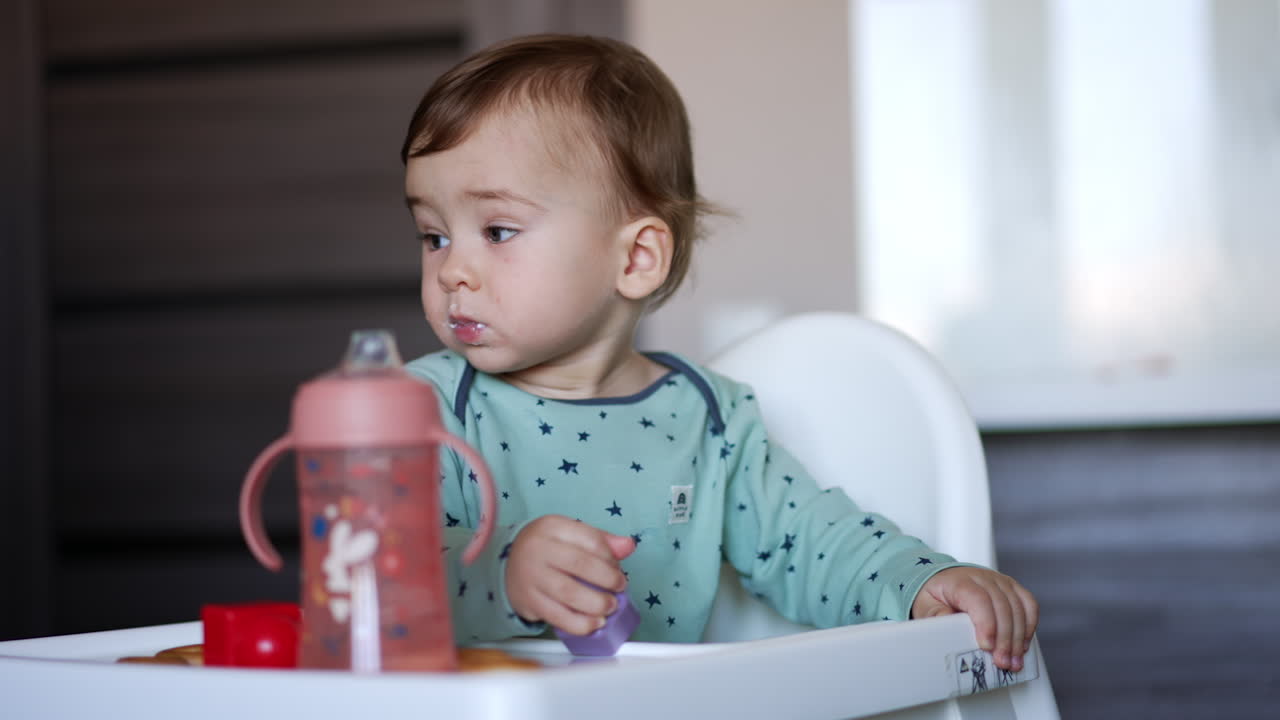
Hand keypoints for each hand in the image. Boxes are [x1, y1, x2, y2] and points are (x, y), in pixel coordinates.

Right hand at [505, 514, 635, 635]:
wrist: (508, 565)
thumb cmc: (548, 549)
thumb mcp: (570, 535)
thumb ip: (600, 539)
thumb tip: (628, 546)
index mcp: (552, 527)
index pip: (590, 539)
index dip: (610, 556)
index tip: (617, 567)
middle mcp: (538, 549)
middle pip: (581, 564)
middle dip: (607, 579)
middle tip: (619, 588)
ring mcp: (532, 576)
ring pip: (569, 593)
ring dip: (596, 603)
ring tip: (610, 607)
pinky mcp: (529, 601)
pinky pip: (557, 616)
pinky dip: (580, 624)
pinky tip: (594, 623)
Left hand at [911, 567, 1037, 671]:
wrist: (943, 579)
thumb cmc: (936, 594)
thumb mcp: (926, 606)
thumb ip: (936, 617)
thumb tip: (949, 629)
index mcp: (961, 581)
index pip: (979, 599)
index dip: (986, 624)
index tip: (987, 646)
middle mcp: (984, 578)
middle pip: (1002, 606)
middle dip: (1005, 639)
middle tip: (1002, 661)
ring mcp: (1001, 581)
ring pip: (1018, 607)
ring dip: (1019, 637)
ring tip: (1014, 660)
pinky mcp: (1013, 588)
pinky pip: (1029, 604)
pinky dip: (1029, 626)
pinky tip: (1023, 644)